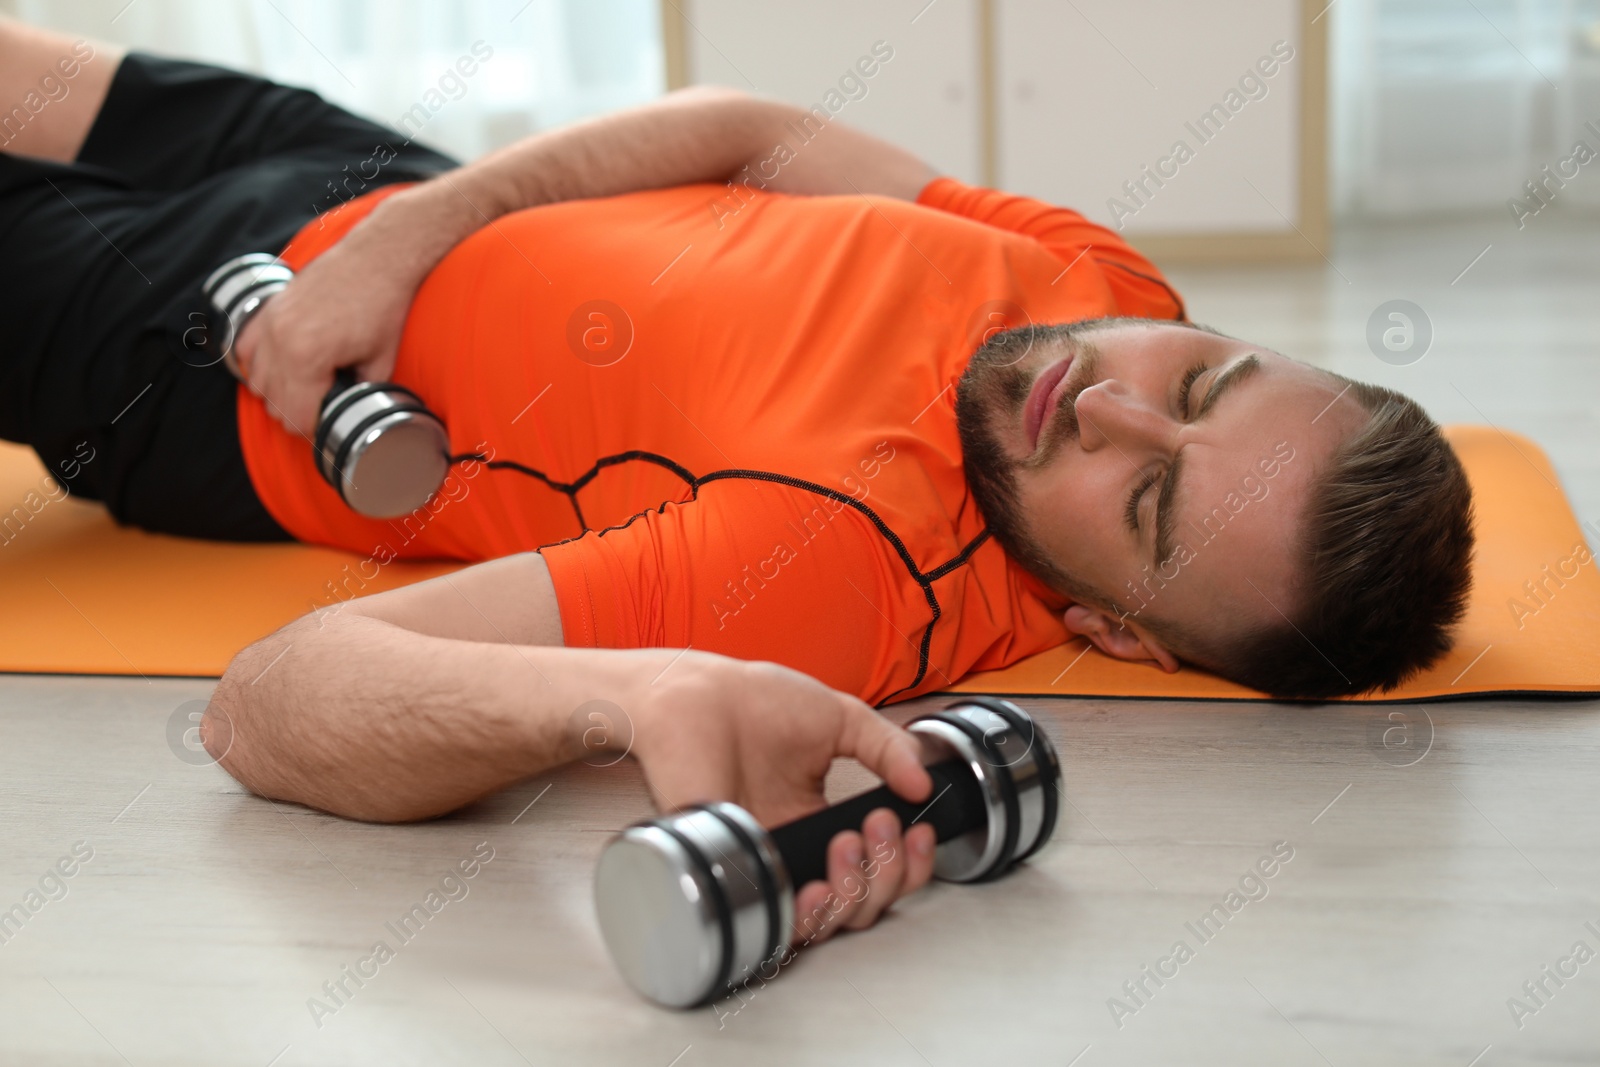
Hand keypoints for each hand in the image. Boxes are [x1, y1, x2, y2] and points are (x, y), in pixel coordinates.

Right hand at [232, 233, 416, 437]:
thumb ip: (359, 392)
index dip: (313, 429)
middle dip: (296, 413)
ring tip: (306, 391)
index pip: (295, 417)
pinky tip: (282, 368)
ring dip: (277, 392)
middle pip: (272, 403)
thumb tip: (348, 412)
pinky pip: (246, 350)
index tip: (328, 426)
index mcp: (307, 358)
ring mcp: (269, 322)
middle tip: (321, 410)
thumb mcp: (381, 361)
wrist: (377, 257)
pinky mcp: (268, 308)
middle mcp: (279, 341)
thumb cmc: (383, 306)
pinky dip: (260, 365)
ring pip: (256, 380)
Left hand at [622, 651, 938, 944]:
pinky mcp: (737, 874)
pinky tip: (820, 885)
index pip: (880, 866)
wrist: (697, 697)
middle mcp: (797, 850)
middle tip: (879, 826)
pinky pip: (779, 925)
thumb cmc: (754, 702)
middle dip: (889, 872)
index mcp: (822, 820)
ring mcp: (768, 865)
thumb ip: (888, 747)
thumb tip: (923, 784)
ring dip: (858, 889)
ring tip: (850, 841)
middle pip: (866, 902)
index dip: (909, 861)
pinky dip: (810, 917)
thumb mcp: (840, 717)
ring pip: (831, 921)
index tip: (918, 830)